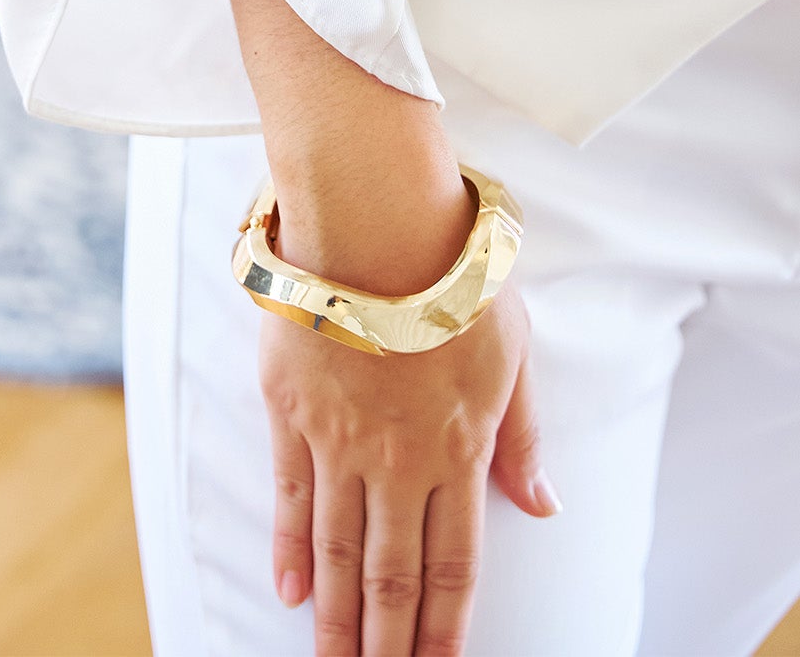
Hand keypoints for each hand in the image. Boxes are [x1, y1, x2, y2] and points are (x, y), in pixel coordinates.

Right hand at [259, 278, 558, 656]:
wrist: (376, 218)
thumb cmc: (453, 273)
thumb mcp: (513, 348)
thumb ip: (522, 433)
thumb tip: (543, 505)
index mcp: (460, 446)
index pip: (454, 561)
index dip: (445, 626)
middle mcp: (398, 458)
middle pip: (392, 573)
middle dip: (386, 643)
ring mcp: (338, 439)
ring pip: (339, 549)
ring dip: (338, 617)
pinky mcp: (289, 410)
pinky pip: (289, 496)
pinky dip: (289, 550)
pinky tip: (291, 593)